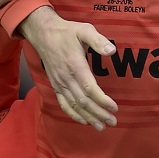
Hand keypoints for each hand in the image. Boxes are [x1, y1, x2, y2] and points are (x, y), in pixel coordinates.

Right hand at [19, 6, 118, 130]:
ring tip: (101, 126)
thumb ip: (98, 41)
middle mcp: (67, 78)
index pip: (90, 89)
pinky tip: (83, 121)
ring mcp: (60, 83)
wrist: (44, 34)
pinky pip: (64, 104)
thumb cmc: (67, 32)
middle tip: (113, 122)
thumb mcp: (84, 30)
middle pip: (84, 101)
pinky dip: (73, 114)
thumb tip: (112, 51)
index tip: (114, 108)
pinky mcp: (56, 85)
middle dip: (99, 113)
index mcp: (75, 66)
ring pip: (75, 105)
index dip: (102, 100)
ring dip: (89, 117)